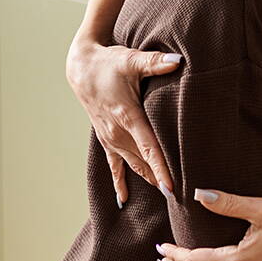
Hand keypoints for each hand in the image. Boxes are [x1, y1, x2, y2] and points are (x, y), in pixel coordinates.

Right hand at [65, 32, 180, 203]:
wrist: (81, 67)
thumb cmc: (108, 63)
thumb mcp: (131, 60)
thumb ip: (154, 63)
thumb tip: (178, 60)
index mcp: (127, 116)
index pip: (149, 148)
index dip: (161, 169)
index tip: (171, 188)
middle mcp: (117, 132)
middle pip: (143, 162)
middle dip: (160, 180)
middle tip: (180, 199)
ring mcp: (110, 137)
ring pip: (132, 164)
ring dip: (147, 179)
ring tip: (166, 198)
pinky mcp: (105, 137)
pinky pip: (113, 164)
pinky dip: (119, 181)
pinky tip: (123, 199)